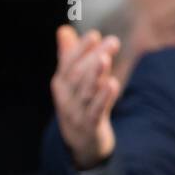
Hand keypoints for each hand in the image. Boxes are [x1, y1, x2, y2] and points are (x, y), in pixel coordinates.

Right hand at [51, 25, 121, 169]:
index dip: (80, 49)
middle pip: (78, 75)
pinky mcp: (90, 126)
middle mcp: (65, 97)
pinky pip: (96, 110)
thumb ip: (69, 56)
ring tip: (106, 58)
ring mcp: (76, 112)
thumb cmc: (78, 105)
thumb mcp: (72, 82)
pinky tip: (113, 84)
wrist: (81, 144)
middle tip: (112, 41)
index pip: (68, 63)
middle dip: (94, 56)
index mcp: (61, 84)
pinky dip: (103, 97)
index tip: (95, 35)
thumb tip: (63, 30)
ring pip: (86, 91)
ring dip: (96, 74)